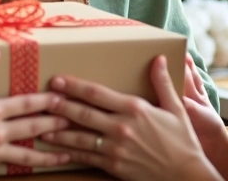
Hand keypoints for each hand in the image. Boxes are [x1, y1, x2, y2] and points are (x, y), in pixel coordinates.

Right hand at [0, 46, 70, 180]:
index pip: (26, 104)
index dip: (45, 101)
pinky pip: (9, 166)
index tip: (62, 98)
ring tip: (65, 155)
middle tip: (71, 122)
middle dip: (54, 124)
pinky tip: (28, 167)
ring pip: (27, 155)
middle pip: (32, 128)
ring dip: (48, 154)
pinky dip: (24, 166)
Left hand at [41, 55, 220, 180]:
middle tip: (41, 98)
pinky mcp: (114, 166)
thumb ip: (163, 82)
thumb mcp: (175, 108)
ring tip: (40, 124)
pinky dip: (69, 152)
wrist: (186, 175)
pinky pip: (86, 157)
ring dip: (58, 130)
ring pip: (80, 137)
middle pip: (83, 113)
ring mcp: (116, 148)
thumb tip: (158, 58)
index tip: (58, 80)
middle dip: (60, 105)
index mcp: (135, 109)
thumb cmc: (182, 141)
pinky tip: (56, 148)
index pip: (97, 94)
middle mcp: (122, 127)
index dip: (75, 86)